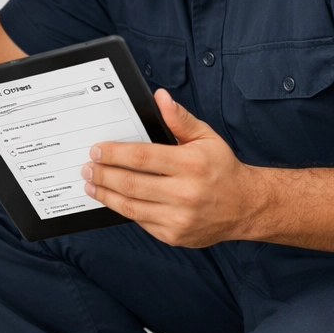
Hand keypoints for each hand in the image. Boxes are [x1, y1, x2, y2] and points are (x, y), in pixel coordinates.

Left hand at [81, 89, 261, 246]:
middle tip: (87, 166)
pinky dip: (123, 209)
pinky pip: (140, 221)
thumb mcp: (206, 137)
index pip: (142, 158)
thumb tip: (160, 97)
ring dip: (105, 194)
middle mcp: (185, 193)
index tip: (97, 150)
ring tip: (91, 184)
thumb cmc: (222, 168)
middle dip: (103, 174)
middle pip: (130, 184)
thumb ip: (179, 119)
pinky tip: (112, 199)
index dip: (114, 153)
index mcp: (191, 164)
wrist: (245, 207)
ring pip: (130, 207)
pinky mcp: (173, 235)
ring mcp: (178, 218)